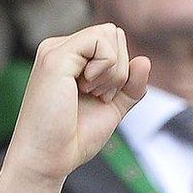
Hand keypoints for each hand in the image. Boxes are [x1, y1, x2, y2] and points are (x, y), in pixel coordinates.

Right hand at [6, 24, 149, 186]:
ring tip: (90, 93)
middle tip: (97, 95)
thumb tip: (144, 60)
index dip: (120, 69)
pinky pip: (100, 41)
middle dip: (118, 67)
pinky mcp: (55, 58)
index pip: (111, 42)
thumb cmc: (73, 138)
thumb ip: (131, 86)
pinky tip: (86, 88)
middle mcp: (59, 50)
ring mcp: (55, 51)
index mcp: (69, 58)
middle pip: (112, 33)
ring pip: (108, 33)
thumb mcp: (112, 107)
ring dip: (113, 70)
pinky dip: (106, 67)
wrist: (48, 159)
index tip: (100, 97)